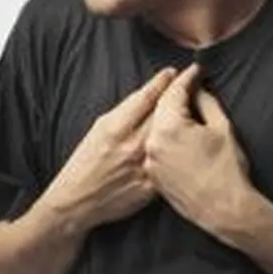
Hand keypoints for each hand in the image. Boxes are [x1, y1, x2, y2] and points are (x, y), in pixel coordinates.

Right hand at [49, 67, 177, 228]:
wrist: (78, 201)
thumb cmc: (85, 163)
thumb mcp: (97, 130)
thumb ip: (123, 114)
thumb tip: (146, 98)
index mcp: (115, 128)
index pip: (145, 97)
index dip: (162, 82)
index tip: (173, 72)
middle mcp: (132, 145)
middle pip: (164, 113)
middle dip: (179, 96)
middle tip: (192, 84)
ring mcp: (145, 166)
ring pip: (173, 137)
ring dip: (185, 122)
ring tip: (194, 110)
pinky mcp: (153, 186)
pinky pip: (172, 163)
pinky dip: (181, 151)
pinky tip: (188, 144)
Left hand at [144, 64, 257, 241]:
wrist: (223, 209)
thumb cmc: (227, 170)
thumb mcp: (222, 128)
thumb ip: (206, 103)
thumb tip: (198, 90)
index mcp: (169, 128)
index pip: (173, 93)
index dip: (185, 79)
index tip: (195, 71)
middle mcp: (152, 142)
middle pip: (158, 108)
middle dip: (172, 93)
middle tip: (185, 81)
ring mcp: (149, 160)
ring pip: (153, 127)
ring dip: (165, 114)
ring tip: (180, 103)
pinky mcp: (151, 174)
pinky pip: (154, 146)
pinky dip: (162, 135)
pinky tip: (174, 130)